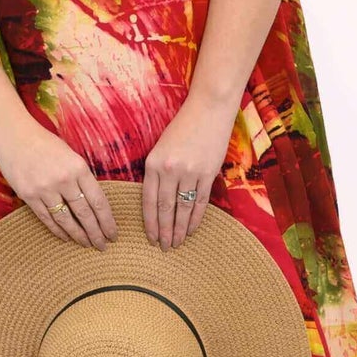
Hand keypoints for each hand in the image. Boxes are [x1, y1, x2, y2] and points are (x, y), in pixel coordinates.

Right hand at [0, 115, 117, 248]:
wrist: (13, 135)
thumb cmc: (45, 143)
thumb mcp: (71, 156)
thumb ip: (82, 177)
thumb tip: (94, 203)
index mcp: (79, 168)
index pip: (98, 201)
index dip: (107, 221)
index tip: (113, 234)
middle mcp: (63, 180)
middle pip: (84, 214)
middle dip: (96, 233)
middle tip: (103, 246)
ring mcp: (44, 189)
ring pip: (66, 220)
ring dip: (78, 235)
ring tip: (87, 244)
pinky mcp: (28, 195)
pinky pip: (46, 218)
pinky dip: (57, 230)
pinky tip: (66, 237)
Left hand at [143, 93, 239, 249]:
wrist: (208, 109)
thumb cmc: (182, 127)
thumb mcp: (160, 147)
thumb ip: (156, 171)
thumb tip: (155, 200)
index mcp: (153, 163)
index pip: (148, 201)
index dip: (150, 222)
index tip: (151, 237)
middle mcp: (170, 170)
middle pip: (165, 209)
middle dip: (164, 231)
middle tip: (164, 247)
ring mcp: (190, 172)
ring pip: (183, 209)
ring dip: (180, 229)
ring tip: (177, 243)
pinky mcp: (208, 173)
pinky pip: (200, 202)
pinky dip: (196, 218)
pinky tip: (193, 229)